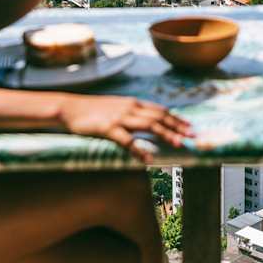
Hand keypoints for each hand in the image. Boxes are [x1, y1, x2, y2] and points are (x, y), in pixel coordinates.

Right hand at [60, 96, 192, 162]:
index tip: (190, 127)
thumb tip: (148, 122)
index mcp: (133, 103)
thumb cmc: (92, 111)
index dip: (177, 118)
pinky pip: (126, 140)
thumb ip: (132, 114)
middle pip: (160, 116)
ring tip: (178, 144)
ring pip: (149, 125)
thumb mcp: (116, 108)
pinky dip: (138, 150)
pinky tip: (147, 159)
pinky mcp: (107, 128)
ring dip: (165, 134)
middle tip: (193, 136)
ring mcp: (119, 117)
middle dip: (178, 126)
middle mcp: (130, 107)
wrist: (69, 108)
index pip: (161, 110)